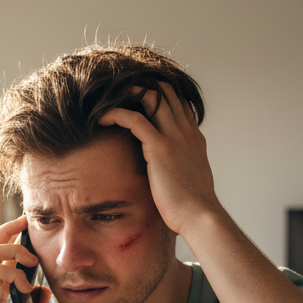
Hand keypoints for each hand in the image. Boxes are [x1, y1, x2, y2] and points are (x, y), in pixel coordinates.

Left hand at [98, 83, 222, 236]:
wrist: (200, 216)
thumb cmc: (192, 207)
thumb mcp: (190, 179)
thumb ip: (181, 167)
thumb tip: (170, 174)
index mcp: (193, 138)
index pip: (179, 102)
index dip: (160, 94)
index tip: (137, 97)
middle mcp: (186, 132)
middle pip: (167, 91)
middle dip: (143, 85)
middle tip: (119, 90)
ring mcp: (174, 137)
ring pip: (152, 97)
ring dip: (129, 92)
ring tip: (108, 97)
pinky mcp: (160, 148)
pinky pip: (135, 119)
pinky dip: (116, 114)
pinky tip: (102, 118)